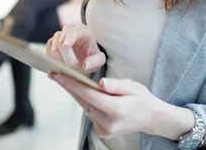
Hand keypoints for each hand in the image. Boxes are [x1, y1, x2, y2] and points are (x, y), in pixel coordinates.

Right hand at [46, 24, 105, 73]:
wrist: (85, 56)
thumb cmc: (92, 56)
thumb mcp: (99, 60)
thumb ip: (95, 62)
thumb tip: (85, 65)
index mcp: (82, 30)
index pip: (72, 32)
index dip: (68, 38)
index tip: (66, 46)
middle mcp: (69, 30)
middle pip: (60, 39)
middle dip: (64, 56)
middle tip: (74, 66)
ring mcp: (59, 36)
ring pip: (52, 45)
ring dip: (58, 59)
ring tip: (68, 67)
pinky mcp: (52, 43)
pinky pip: (47, 50)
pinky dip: (51, 59)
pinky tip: (58, 65)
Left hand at [48, 74, 170, 138]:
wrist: (151, 118)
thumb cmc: (142, 99)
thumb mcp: (132, 86)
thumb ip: (115, 85)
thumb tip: (100, 83)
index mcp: (117, 109)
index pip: (89, 95)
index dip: (72, 84)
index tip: (58, 75)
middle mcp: (109, 122)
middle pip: (83, 102)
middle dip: (69, 87)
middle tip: (54, 74)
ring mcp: (105, 130)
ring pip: (85, 108)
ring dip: (77, 94)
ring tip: (67, 79)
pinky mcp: (102, 132)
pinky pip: (90, 113)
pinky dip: (87, 103)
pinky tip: (86, 93)